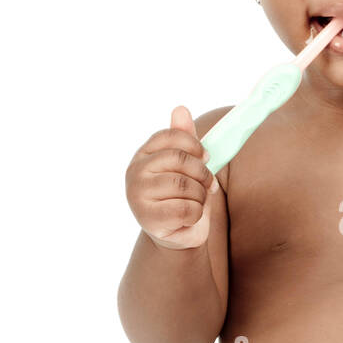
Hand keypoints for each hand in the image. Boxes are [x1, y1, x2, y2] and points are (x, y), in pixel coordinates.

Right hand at [125, 106, 218, 249]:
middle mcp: (135, 172)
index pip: (171, 136)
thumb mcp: (186, 165)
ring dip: (200, 196)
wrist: (177, 234)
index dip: (195, 146)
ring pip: (186, 186)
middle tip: (207, 185)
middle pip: (180, 160)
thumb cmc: (182, 196)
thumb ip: (184, 139)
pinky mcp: (148, 219)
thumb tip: (180, 109)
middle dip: (202, 173)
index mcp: (143, 154)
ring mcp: (138, 195)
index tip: (205, 157)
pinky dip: (196, 214)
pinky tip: (188, 217)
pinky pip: (186, 209)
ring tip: (195, 202)